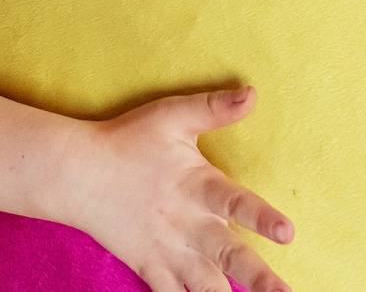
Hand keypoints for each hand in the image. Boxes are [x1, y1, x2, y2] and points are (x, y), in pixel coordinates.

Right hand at [67, 86, 294, 291]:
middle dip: (258, 278)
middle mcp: (188, 225)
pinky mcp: (150, 267)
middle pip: (229, 256)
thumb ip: (213, 108)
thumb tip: (252, 94)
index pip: (236, 203)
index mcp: (198, 187)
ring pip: (207, 286)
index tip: (287, 233)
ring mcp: (169, 251)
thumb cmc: (126, 140)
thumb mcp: (171, 116)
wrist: (78, 173)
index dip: (261, 218)